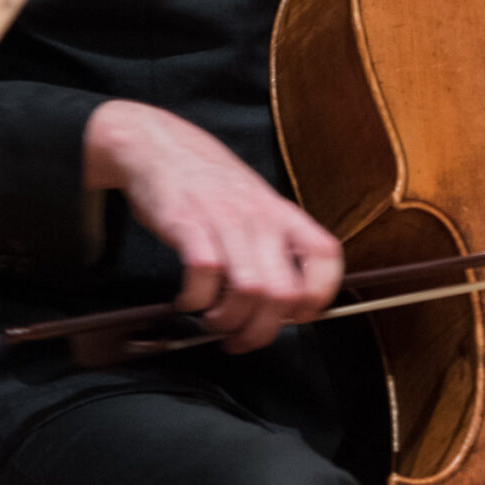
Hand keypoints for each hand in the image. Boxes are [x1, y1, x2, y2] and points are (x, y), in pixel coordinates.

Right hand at [83, 100, 342, 352]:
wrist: (158, 146)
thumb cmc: (207, 184)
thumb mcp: (252, 205)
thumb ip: (270, 244)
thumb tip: (284, 300)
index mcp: (281, 214)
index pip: (326, 254)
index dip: (321, 294)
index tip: (301, 316)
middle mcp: (260, 217)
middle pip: (284, 291)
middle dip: (262, 330)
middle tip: (242, 339)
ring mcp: (225, 219)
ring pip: (249, 289)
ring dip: (229, 320)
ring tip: (213, 321)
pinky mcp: (187, 223)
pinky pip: (204, 273)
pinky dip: (196, 299)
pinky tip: (188, 299)